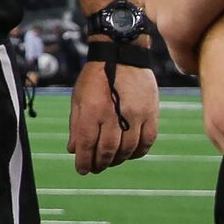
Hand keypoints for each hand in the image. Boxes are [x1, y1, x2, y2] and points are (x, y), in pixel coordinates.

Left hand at [66, 56, 160, 174]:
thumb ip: (76, 124)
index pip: (86, 144)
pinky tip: (130, 154)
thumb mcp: (78, 97)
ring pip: (127, 149)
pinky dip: (138, 152)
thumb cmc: (96, 76)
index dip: (83, 161)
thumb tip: (73, 150)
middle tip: (95, 168)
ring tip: (110, 161)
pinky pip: (147, 141)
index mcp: (92, 110)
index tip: (81, 170)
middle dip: (99, 163)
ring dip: (117, 160)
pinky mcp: (151, 113)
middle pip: (107, 150)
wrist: (122, 53)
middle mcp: (114, 114)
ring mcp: (135, 114)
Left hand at [135, 0, 223, 71]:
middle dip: (191, 21)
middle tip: (222, 29)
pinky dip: (199, 63)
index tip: (211, 6)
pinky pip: (184, 57)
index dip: (190, 0)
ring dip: (198, 40)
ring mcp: (158, 8)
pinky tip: (217, 66)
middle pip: (168, 14)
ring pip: (177, 34)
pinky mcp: (174, 27)